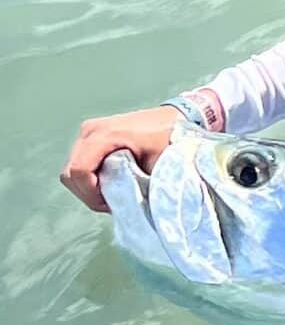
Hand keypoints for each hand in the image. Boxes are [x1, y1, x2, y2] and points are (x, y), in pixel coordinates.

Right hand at [61, 108, 182, 212]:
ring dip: (87, 187)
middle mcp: (91, 130)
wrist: (175, 118)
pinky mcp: (91, 136)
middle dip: (88, 193)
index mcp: (105, 134)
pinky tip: (110, 181)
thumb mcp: (156, 163)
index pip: (79, 171)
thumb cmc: (170, 138)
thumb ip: (135, 183)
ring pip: (71, 171)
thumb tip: (121, 205)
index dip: (90, 193)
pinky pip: (79, 164)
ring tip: (112, 192)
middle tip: (111, 202)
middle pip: (70, 174)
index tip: (109, 203)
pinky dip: (89, 178)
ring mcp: (89, 132)